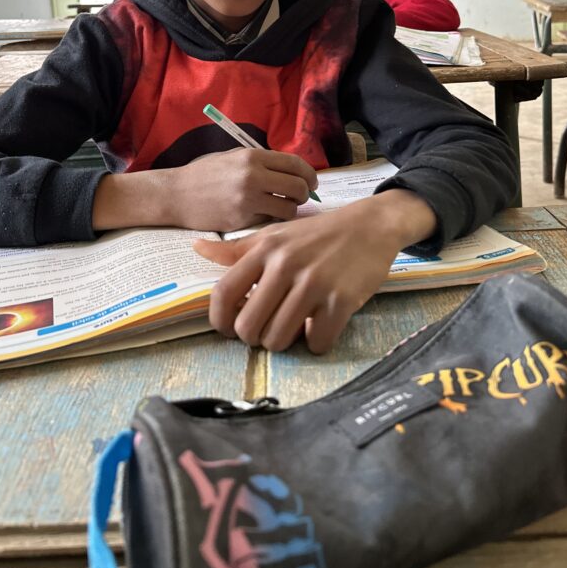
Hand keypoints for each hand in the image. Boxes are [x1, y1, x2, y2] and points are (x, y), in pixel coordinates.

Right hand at [92, 149, 317, 231]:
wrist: (176, 194)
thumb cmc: (206, 174)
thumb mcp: (234, 156)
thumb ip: (261, 162)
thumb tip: (292, 171)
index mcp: (253, 156)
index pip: (296, 164)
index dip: (309, 175)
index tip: (312, 182)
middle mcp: (254, 175)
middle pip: (298, 187)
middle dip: (304, 195)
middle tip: (299, 199)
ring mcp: (248, 199)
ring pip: (289, 209)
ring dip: (290, 210)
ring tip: (282, 209)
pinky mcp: (241, 219)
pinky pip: (269, 221)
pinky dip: (272, 220)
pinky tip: (263, 216)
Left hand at [194, 189, 435, 353]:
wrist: (369, 225)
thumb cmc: (316, 234)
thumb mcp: (275, 234)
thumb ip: (236, 249)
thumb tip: (196, 247)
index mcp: (265, 249)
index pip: (224, 293)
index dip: (220, 321)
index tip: (230, 329)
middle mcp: (286, 265)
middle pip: (249, 327)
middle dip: (256, 338)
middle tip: (269, 329)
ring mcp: (314, 283)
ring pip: (279, 340)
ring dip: (286, 342)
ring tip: (296, 326)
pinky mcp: (342, 300)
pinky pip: (316, 342)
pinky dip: (317, 342)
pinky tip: (322, 325)